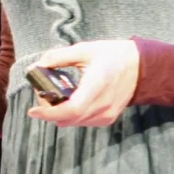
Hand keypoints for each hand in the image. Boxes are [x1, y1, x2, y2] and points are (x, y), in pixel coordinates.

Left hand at [25, 39, 139, 127]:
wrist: (141, 67)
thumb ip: (57, 57)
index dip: (49, 113)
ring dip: (58, 114)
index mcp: (97, 85)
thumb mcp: (84, 49)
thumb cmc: (113, 55)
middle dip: (48, 111)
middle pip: (67, 119)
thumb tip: (35, 67)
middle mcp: (102, 105)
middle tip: (42, 94)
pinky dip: (70, 115)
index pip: (71, 109)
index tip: (33, 110)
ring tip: (55, 95)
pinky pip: (82, 122)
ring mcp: (106, 115)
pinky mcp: (107, 119)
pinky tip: (69, 101)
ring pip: (73, 123)